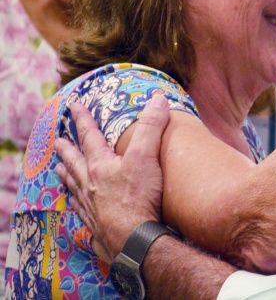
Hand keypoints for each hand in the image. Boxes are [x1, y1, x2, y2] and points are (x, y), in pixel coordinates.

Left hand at [55, 95, 169, 261]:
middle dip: (67, 149)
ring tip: (59, 169)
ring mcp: (90, 204)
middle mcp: (90, 183)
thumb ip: (151, 127)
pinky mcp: (95, 222)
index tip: (73, 106)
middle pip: (75, 161)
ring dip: (66, 174)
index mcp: (100, 165)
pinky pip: (79, 209)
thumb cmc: (138, 197)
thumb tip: (158, 99)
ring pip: (73, 185)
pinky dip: (75, 202)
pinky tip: (74, 202)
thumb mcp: (147, 157)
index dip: (82, 119)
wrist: (133, 238)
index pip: (89, 136)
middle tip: (58, 141)